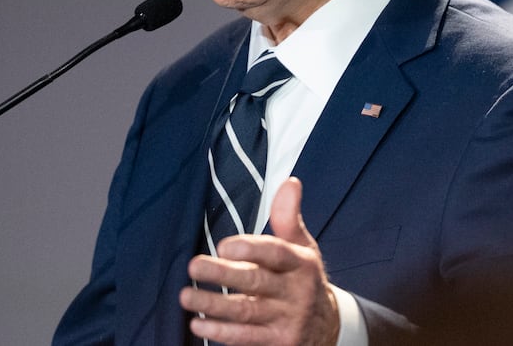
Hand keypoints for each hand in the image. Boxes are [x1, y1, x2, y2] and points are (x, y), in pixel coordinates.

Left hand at [181, 177, 340, 345]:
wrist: (327, 327)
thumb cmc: (303, 280)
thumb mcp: (303, 248)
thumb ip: (288, 217)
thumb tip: (289, 182)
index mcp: (301, 263)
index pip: (276, 253)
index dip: (250, 248)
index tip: (223, 245)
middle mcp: (296, 292)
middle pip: (257, 282)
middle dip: (223, 274)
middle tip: (194, 266)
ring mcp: (287, 320)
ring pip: (246, 312)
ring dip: (213, 305)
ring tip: (186, 296)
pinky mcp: (277, 342)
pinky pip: (246, 337)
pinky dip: (221, 332)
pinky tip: (199, 324)